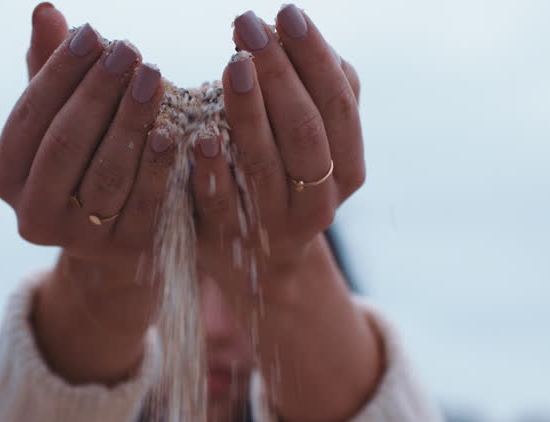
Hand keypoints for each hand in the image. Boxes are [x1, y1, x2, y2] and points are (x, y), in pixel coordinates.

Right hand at [0, 4, 175, 281]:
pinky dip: (159, 168)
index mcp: (6, 178)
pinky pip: (145, 206)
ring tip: (153, 78)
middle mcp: (34, 216)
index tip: (93, 33)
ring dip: (130, 123)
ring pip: (106, 175)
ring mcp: (80, 240)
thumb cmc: (85, 153)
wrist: (118, 234)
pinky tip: (174, 130)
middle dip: (97, 93)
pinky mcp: (127, 253)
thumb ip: (51, 67)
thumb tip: (46, 11)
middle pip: (65, 146)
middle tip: (129, 51)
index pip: (29, 118)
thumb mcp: (62, 114)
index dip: (60, 74)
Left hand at [192, 5, 363, 296]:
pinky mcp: (230, 240)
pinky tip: (201, 135)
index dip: (315, 57)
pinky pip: (222, 203)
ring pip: (266, 165)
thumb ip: (315, 92)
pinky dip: (213, 169)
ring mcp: (274, 225)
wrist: (262, 268)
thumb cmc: (285, 180)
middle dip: (279, 73)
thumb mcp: (314, 142)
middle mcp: (319, 201)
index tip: (287, 13)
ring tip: (232, 64)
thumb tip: (297, 31)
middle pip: (306, 131)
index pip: (338, 104)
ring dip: (249, 111)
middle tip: (248, 25)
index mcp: (348, 169)